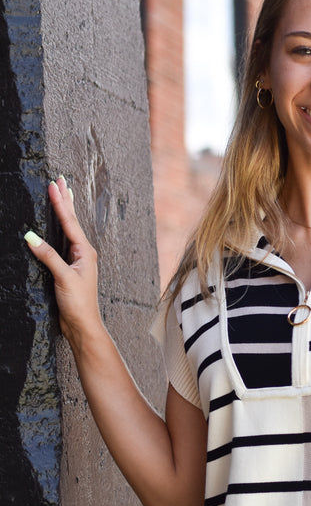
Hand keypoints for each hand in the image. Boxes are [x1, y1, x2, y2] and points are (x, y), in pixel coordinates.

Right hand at [25, 176, 102, 344]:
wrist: (82, 325)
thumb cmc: (78, 303)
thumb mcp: (63, 278)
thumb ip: (48, 256)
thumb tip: (30, 236)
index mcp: (85, 252)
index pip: (70, 222)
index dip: (60, 202)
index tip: (54, 184)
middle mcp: (83, 252)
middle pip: (71, 221)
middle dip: (65, 200)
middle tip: (60, 179)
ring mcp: (76, 260)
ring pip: (68, 229)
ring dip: (64, 211)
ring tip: (62, 193)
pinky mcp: (68, 268)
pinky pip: (62, 242)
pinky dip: (59, 228)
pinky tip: (57, 225)